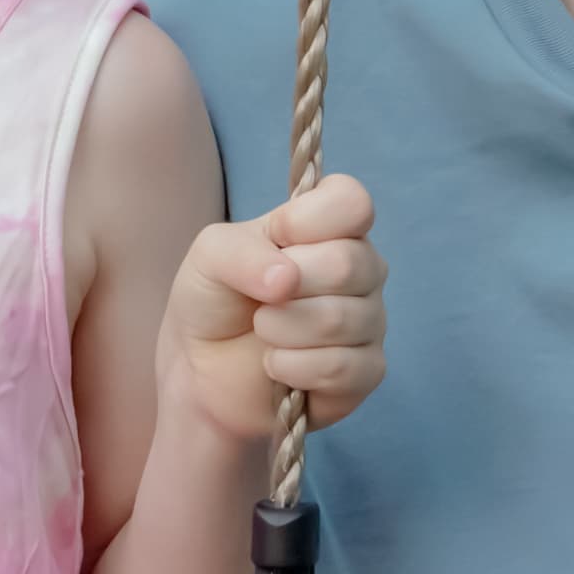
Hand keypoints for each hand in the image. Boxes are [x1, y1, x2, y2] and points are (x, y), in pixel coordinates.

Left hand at [160, 173, 387, 443]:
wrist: (204, 365)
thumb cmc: (217, 297)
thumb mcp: (212, 255)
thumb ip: (242, 252)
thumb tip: (287, 279)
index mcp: (332, 227)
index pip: (352, 202)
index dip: (306, 221)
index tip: (275, 238)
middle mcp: (361, 269)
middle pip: (348, 264)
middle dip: (286, 286)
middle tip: (261, 298)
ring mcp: (369, 320)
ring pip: (340, 321)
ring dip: (281, 329)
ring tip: (264, 330)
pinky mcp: (366, 371)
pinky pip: (341, 368)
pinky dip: (292, 367)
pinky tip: (276, 363)